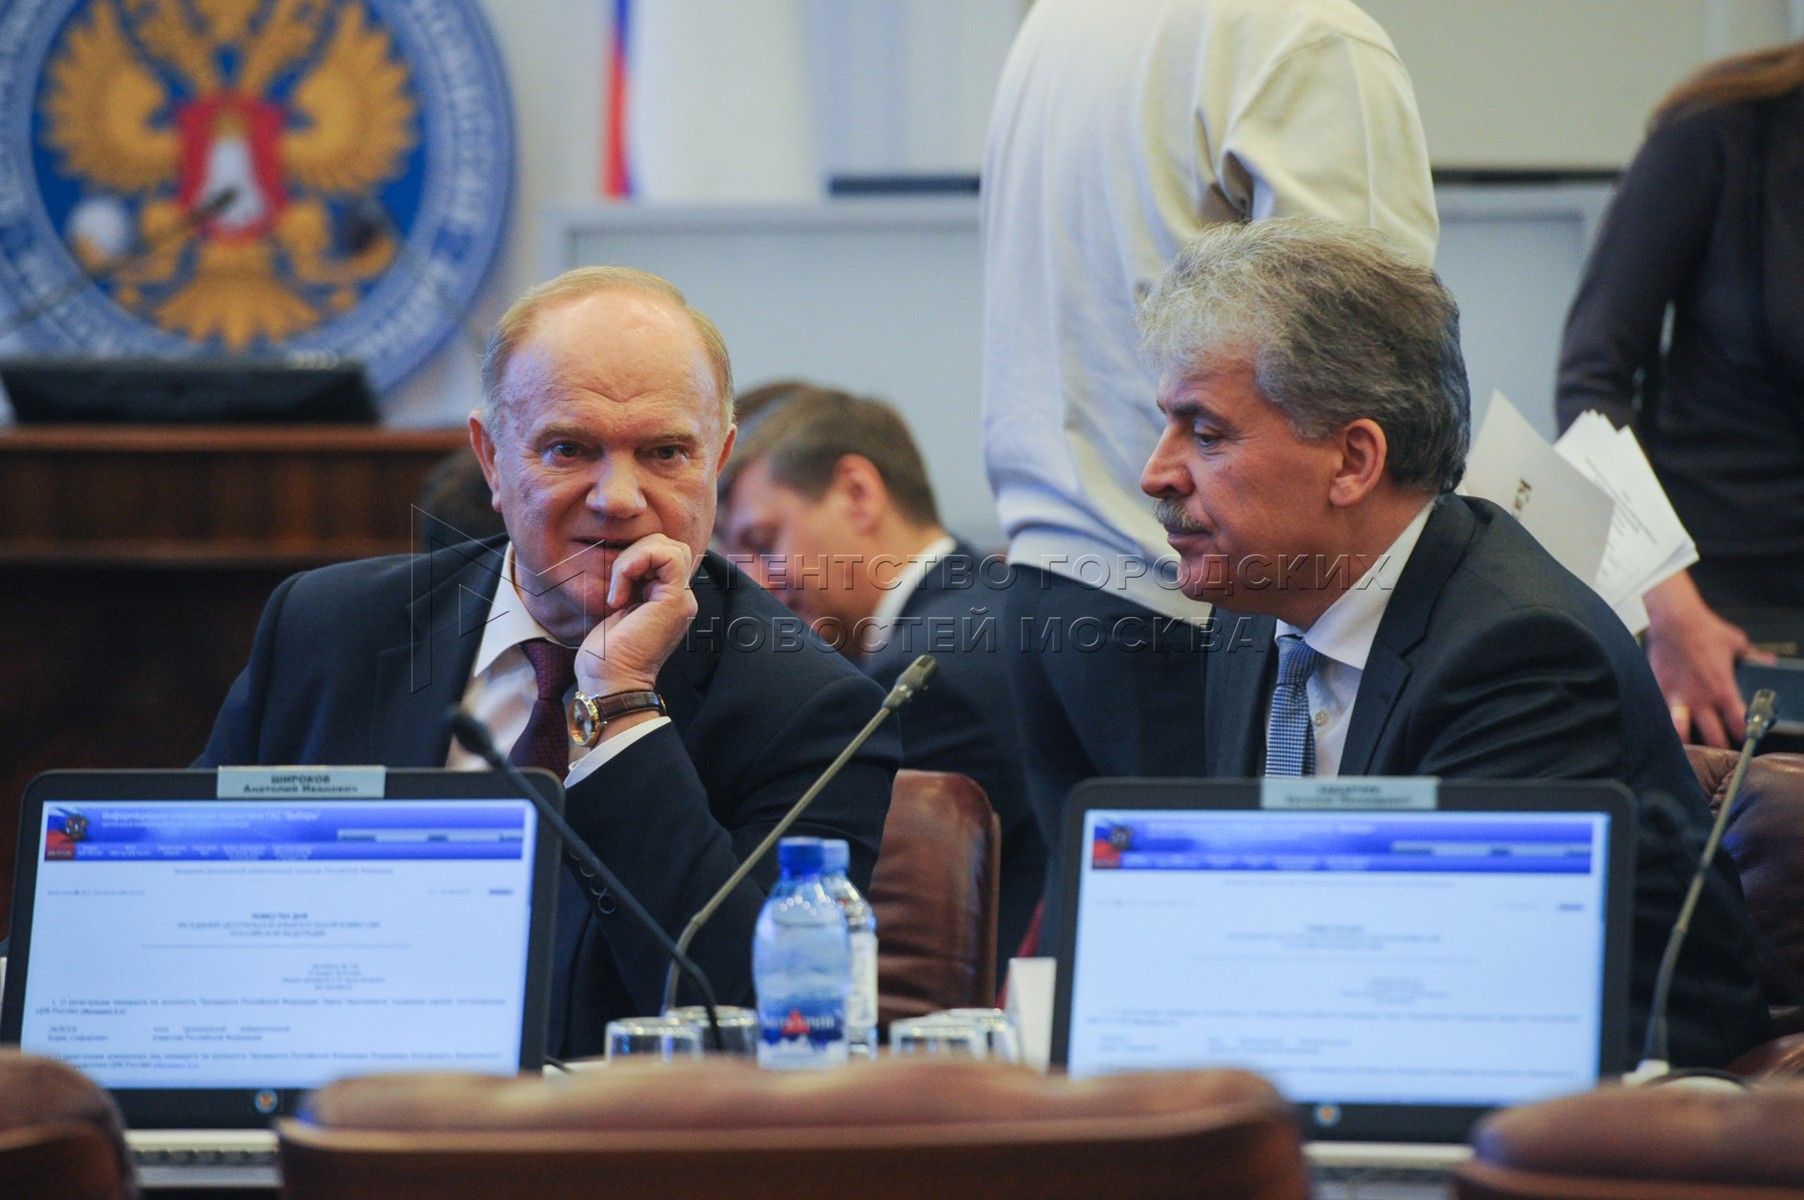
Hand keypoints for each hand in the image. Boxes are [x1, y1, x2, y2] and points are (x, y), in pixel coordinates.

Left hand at [575, 534, 697, 702]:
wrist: (611, 683)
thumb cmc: (606, 656)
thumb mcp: (619, 609)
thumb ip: (630, 585)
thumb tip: (625, 562)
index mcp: (668, 600)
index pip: (664, 555)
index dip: (636, 559)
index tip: (615, 590)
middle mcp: (681, 598)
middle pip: (670, 546)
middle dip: (636, 552)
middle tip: (617, 586)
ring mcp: (682, 599)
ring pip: (670, 546)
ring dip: (634, 559)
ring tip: (618, 592)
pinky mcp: (676, 600)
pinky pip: (666, 557)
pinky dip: (635, 563)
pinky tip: (620, 594)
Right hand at [1642, 571, 1773, 747]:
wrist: (1673, 620)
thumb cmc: (1704, 629)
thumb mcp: (1736, 642)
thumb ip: (1754, 656)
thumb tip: (1769, 661)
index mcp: (1723, 689)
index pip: (1740, 724)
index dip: (1746, 735)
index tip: (1747, 737)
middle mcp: (1701, 698)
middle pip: (1713, 737)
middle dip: (1720, 746)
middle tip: (1721, 748)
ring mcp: (1677, 697)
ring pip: (1681, 734)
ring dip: (1687, 744)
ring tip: (1689, 749)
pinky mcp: (1658, 691)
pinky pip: (1659, 716)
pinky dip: (1662, 725)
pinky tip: (1662, 731)